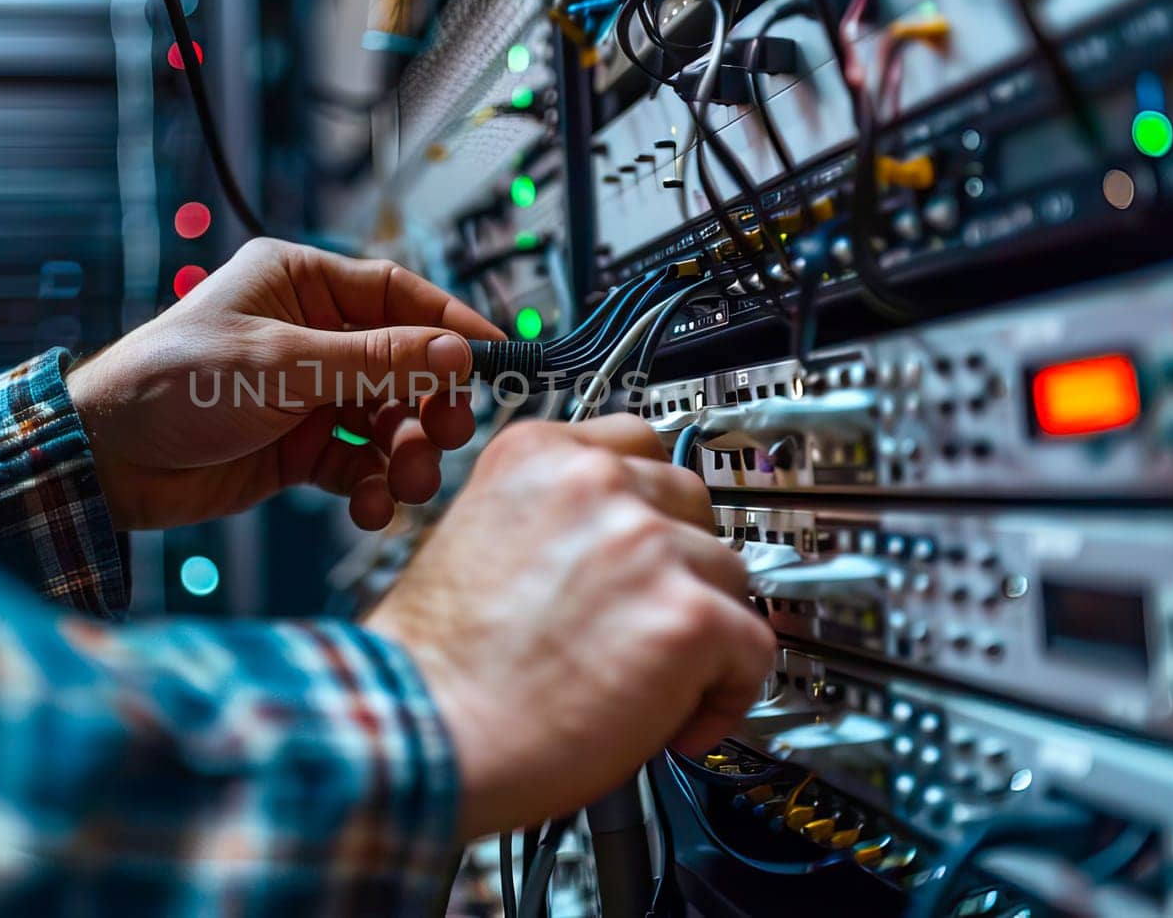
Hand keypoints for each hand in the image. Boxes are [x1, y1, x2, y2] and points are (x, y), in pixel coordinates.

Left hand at [65, 238, 504, 529]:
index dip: (450, 326)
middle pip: (404, 365)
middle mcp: (311, 336)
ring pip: (387, 420)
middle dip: (431, 405)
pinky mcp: (299, 449)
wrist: (105, 462)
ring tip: (406, 483)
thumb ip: (374, 361)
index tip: (496, 359)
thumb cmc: (170, 384)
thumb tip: (455, 351)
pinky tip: (369, 505)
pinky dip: (371, 486)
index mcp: (301, 285)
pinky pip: (358, 464)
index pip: (399, 295)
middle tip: (447, 435)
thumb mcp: (281, 364)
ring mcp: (307, 394)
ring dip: (406, 453)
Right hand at [363, 414, 775, 839]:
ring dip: (703, 628)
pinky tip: (676, 721)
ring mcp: (645, 544)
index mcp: (536, 455)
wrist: (418, 729)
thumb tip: (614, 544)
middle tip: (649, 619)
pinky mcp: (685, 616)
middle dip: (681, 562)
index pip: (636, 443)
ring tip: (652, 680)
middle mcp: (595, 483)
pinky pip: (755, 648)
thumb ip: (550, 518)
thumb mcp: (475, 537)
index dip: (648, 507)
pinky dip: (728, 692)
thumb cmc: (434, 662)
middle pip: (692, 502)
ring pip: (729, 574)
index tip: (651, 542)